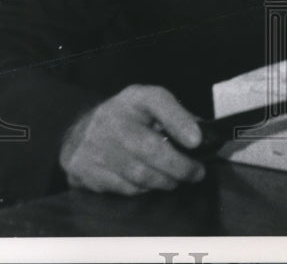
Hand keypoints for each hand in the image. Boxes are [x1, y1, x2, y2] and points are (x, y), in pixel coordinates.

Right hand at [59, 84, 205, 194]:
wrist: (80, 133)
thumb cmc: (129, 120)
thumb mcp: (151, 108)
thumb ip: (177, 118)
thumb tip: (206, 136)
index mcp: (134, 97)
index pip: (157, 101)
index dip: (179, 120)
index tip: (197, 141)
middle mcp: (112, 118)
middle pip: (150, 148)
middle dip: (180, 166)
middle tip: (196, 173)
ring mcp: (95, 145)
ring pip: (139, 174)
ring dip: (164, 181)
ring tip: (176, 180)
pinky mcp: (84, 169)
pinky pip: (124, 188)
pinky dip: (142, 189)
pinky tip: (149, 184)